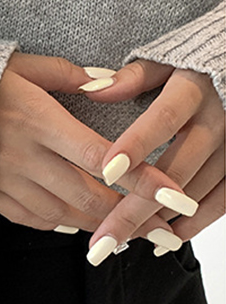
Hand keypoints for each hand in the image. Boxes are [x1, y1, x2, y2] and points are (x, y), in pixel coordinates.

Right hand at [0, 53, 184, 240]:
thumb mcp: (20, 66)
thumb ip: (66, 75)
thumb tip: (105, 80)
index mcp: (39, 122)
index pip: (102, 158)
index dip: (141, 180)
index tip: (172, 194)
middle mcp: (25, 158)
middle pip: (88, 197)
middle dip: (130, 217)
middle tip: (160, 228)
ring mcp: (6, 182)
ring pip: (63, 215)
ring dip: (98, 224)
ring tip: (126, 230)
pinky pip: (32, 218)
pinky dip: (60, 223)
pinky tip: (76, 222)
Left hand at [81, 60, 224, 257]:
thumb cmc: (196, 65)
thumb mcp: (166, 61)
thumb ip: (132, 78)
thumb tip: (91, 90)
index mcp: (195, 89)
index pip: (165, 119)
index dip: (137, 145)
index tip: (106, 172)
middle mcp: (220, 120)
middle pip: (176, 169)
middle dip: (136, 207)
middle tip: (102, 239)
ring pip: (197, 192)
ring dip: (157, 221)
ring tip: (116, 242)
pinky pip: (223, 202)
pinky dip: (193, 225)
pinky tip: (161, 240)